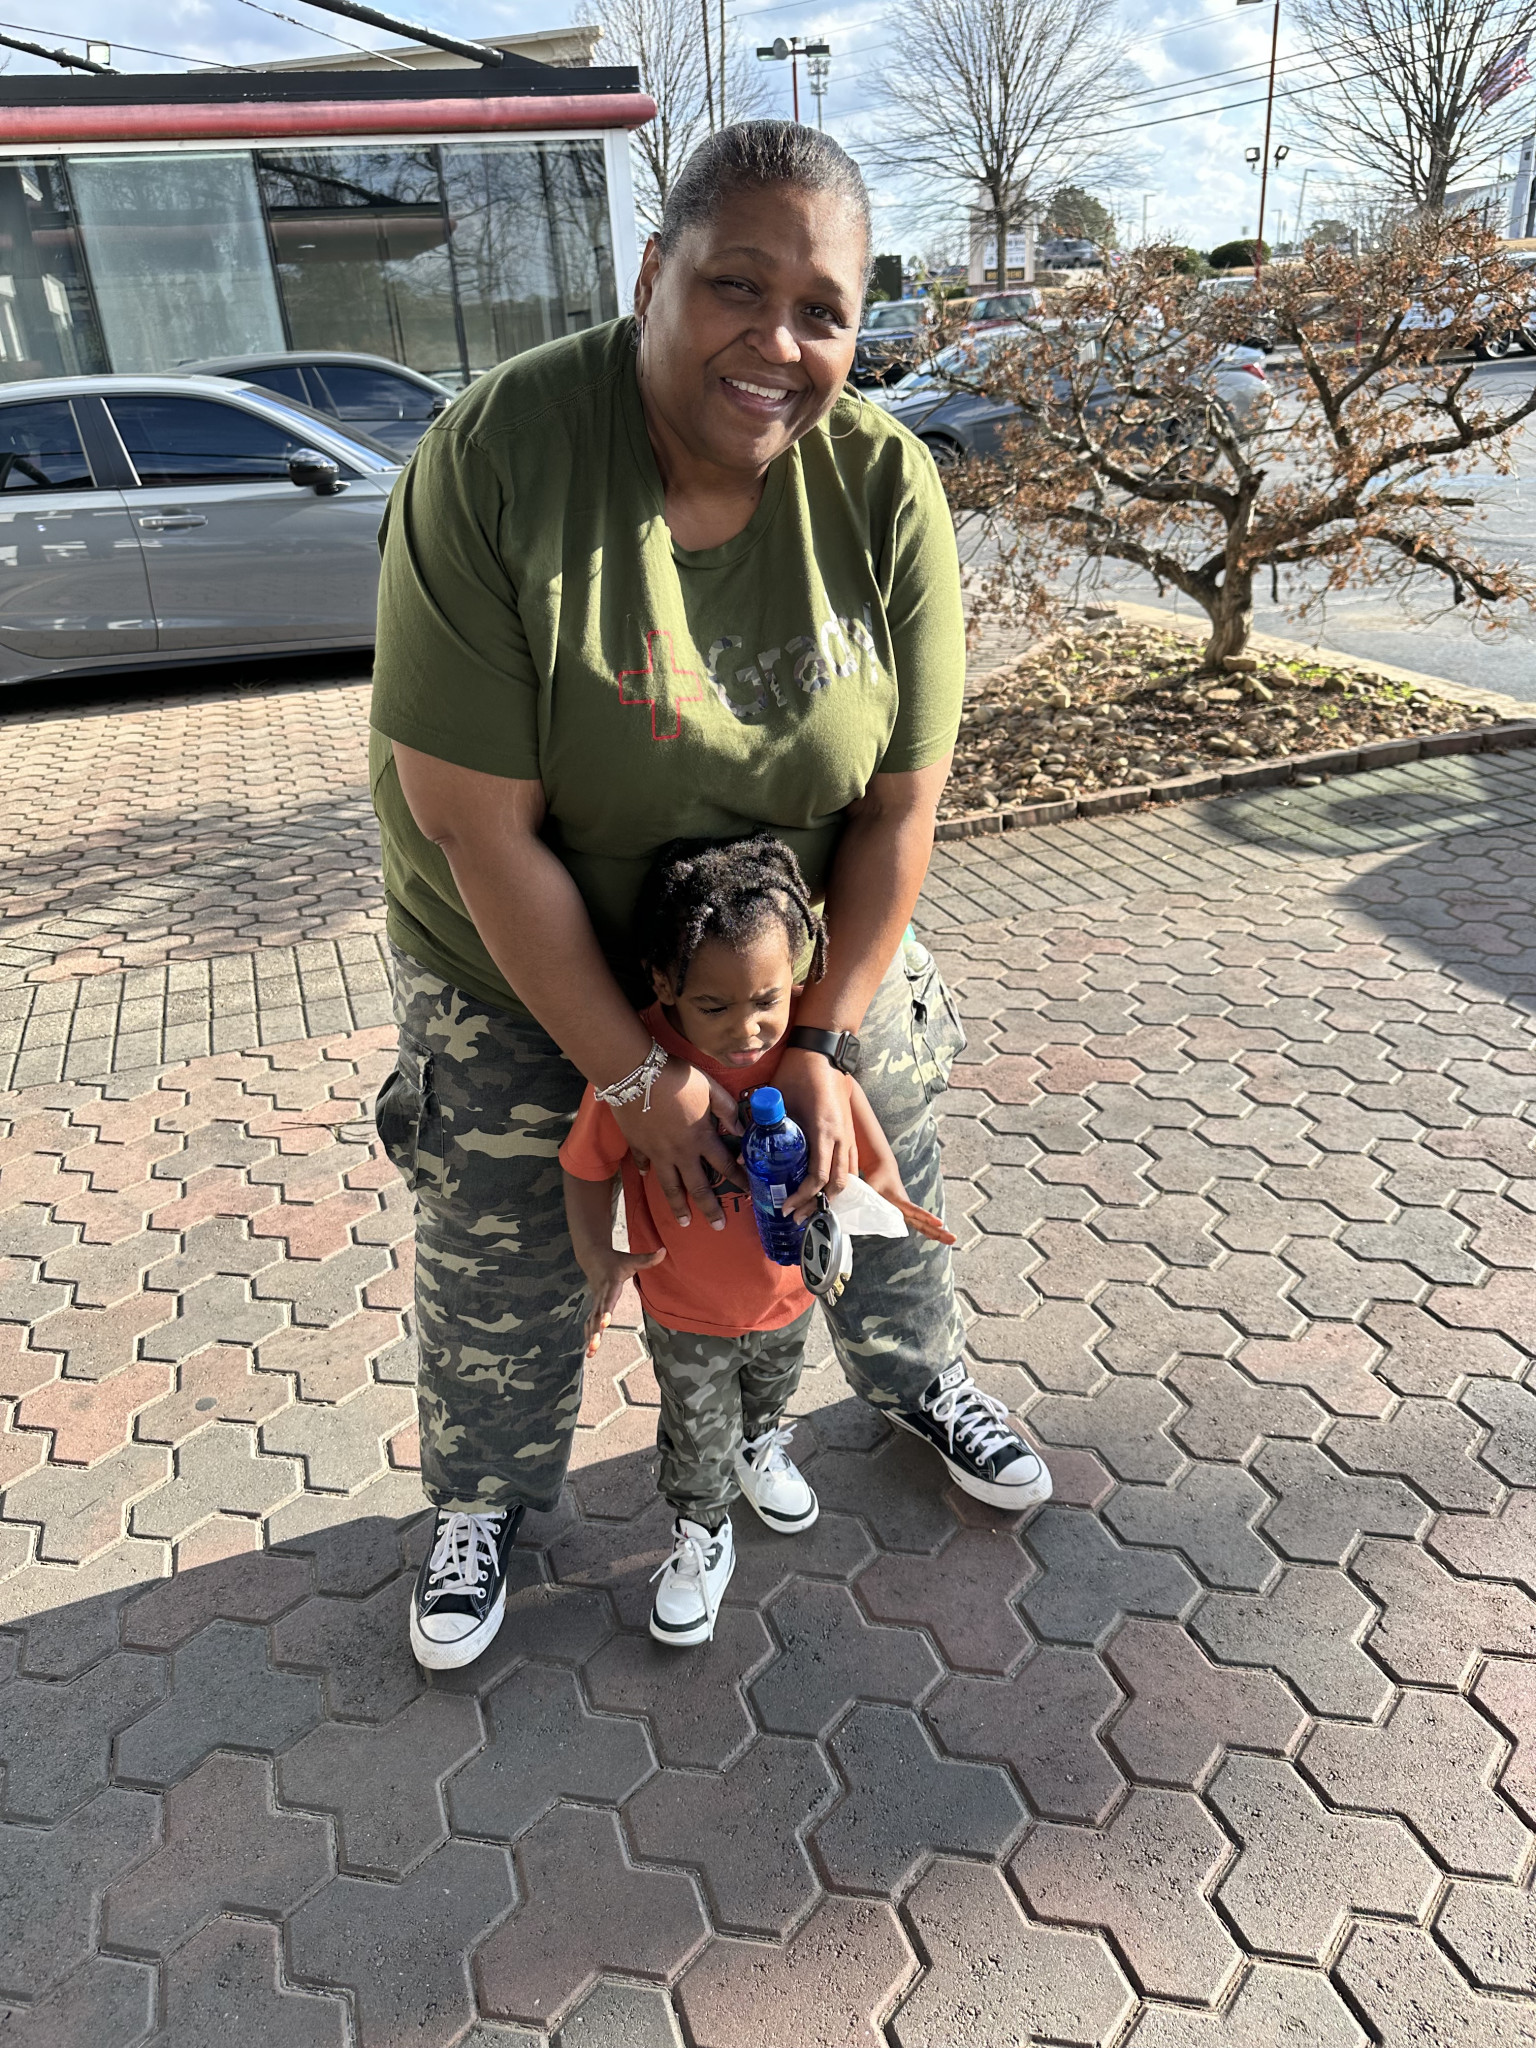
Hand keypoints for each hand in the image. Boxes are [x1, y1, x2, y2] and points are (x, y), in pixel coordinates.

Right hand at [582, 1246, 665, 1356]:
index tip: (606, 1322)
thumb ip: (648, 1258)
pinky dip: (589, 1336)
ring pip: (592, 1321)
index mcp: (610, 1284)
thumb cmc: (615, 1261)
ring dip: (591, 1336)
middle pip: (597, 1314)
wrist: (593, 1257)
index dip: (606, 1310)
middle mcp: (601, 1295)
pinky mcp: (594, 1307)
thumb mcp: (631, 1259)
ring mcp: (596, 1302)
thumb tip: (664, 1251)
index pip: (608, 1299)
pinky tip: (590, 1351)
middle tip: (595, 1343)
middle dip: (596, 1330)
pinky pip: (590, 1323)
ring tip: (592, 1351)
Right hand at [612, 1060, 740, 1230]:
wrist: (635, 1073)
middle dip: (710, 1208)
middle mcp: (680, 1152)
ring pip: (669, 1185)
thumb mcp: (710, 1088)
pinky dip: (645, 1170)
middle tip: (719, 1226)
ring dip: (678, 1205)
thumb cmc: (677, 1077)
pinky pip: (643, 1162)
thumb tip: (740, 1129)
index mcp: (701, 1138)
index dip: (738, 1179)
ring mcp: (657, 1152)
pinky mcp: (637, 1144)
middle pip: (698, 1186)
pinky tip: (646, 1177)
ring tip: (684, 1222)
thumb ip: (727, 1110)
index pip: (725, 1165)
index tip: (747, 1192)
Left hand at [775, 1046, 858, 1220]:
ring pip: (847, 1178)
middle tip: (796, 1217)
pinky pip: (849, 1166)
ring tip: (811, 1208)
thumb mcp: (778, 1101)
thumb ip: (763, 1129)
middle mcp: (840, 1137)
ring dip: (830, 1197)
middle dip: (816, 1205)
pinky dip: (838, 1183)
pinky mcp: (850, 1133)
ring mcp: (848, 1135)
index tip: (785, 1206)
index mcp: (823, 1130)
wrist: (823, 1053)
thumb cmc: (798, 1074)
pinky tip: (825, 1190)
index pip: (817, 1176)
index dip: (802, 1196)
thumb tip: (744, 1158)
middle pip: (836, 1185)